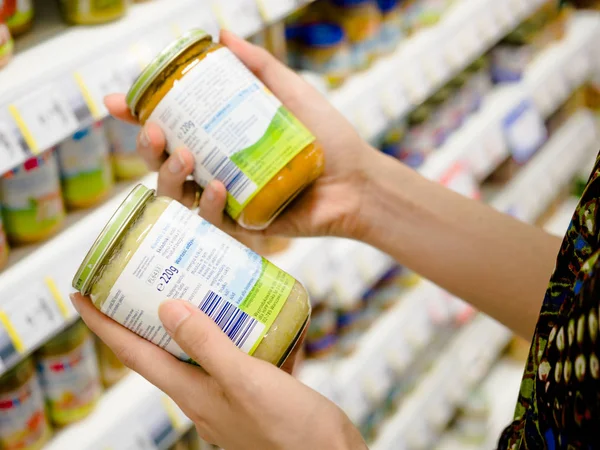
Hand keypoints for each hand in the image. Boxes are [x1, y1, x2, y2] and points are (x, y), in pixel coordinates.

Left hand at [71, 294, 365, 449]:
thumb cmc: (290, 432)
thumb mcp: (246, 381)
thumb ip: (208, 346)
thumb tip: (167, 310)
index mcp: (193, 393)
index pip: (134, 354)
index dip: (104, 325)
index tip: (83, 296)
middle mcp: (205, 394)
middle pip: (162, 349)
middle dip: (145, 315)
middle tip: (140, 278)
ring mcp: (230, 394)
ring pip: (202, 349)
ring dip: (195, 319)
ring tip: (197, 285)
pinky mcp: (256, 391)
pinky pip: (237, 354)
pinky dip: (239, 332)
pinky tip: (256, 314)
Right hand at [105, 30, 376, 240]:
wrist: (357, 181)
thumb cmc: (327, 138)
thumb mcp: (291, 94)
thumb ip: (259, 67)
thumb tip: (222, 34)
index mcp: (223, 138)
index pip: (172, 126)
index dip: (139, 116)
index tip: (116, 103)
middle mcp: (218, 167)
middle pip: (164, 161)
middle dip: (148, 147)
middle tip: (155, 131)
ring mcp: (227, 198)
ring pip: (177, 194)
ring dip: (169, 175)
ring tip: (182, 156)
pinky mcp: (241, 225)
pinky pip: (210, 220)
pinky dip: (207, 204)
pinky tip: (217, 188)